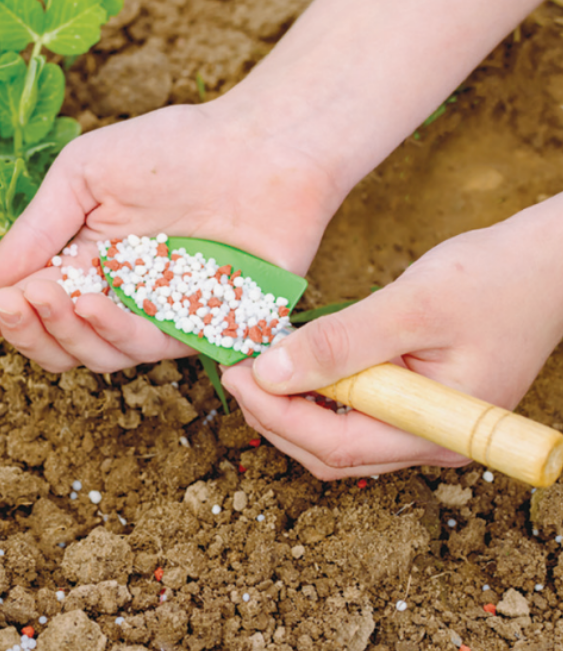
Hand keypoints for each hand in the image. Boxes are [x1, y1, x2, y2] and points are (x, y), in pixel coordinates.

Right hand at [0, 101, 344, 372]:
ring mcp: (156, 318)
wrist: (260, 145)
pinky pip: (146, 348)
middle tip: (13, 302)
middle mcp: (115, 299)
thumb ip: (37, 231)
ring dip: (64, 331)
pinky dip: (113, 331)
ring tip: (46, 296)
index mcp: (82, 264)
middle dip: (26, 329)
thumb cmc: (173, 148)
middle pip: (57, 344)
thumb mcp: (84, 176)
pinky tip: (92, 302)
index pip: (31, 307)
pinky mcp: (199, 331)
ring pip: (95, 355)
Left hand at [220, 199, 562, 478]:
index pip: (335, 446)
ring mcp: (426, 429)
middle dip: (274, 417)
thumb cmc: (493, 280)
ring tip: (255, 367)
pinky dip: (316, 396)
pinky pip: (355, 417)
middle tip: (234, 371)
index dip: (275, 415)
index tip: (235, 374)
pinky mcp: (419, 407)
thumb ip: (340, 342)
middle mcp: (431, 443)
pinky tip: (293, 364)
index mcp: (436, 430)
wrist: (550, 265)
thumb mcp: (409, 305)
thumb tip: (268, 373)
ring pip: (338, 440)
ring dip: (291, 409)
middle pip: (330, 454)